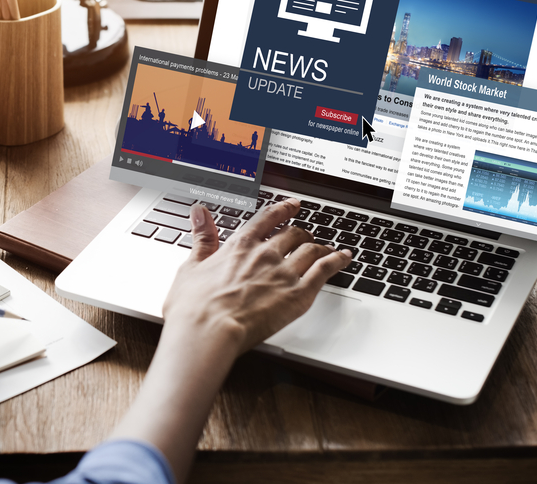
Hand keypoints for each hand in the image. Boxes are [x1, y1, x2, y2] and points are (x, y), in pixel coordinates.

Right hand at [111, 199, 351, 481]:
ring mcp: (283, 273)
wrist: (208, 331)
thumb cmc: (195, 307)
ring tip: (327, 248)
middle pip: (292, 234)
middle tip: (306, 236)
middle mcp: (265, 253)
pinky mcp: (298, 294)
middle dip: (301, 233)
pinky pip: (324, 270)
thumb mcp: (191, 266)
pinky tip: (344, 258)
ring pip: (311, 249)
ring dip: (321, 246)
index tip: (292, 205)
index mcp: (240, 245)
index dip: (282, 210)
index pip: (267, 219)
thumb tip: (200, 214)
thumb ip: (202, 237)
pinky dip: (337, 261)